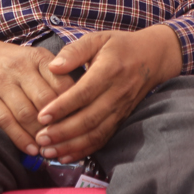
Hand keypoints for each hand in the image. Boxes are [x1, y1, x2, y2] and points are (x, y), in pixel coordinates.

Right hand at [0, 30, 73, 155]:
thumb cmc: (11, 60)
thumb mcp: (34, 58)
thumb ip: (55, 76)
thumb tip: (79, 103)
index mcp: (38, 57)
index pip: (63, 83)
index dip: (74, 105)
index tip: (82, 122)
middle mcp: (21, 68)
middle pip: (46, 100)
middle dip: (58, 123)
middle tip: (68, 140)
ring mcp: (2, 82)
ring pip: (26, 113)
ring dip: (40, 135)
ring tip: (51, 149)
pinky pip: (6, 121)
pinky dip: (20, 138)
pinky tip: (31, 149)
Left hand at [34, 25, 181, 161]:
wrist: (153, 58)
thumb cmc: (120, 46)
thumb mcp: (98, 38)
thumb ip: (75, 51)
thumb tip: (53, 66)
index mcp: (109, 70)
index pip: (84, 92)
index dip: (63, 106)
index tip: (41, 116)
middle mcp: (117, 93)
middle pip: (89, 118)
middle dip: (63, 132)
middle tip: (40, 138)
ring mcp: (121, 109)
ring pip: (96, 133)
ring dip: (71, 145)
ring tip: (48, 150)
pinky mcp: (121, 119)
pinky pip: (103, 139)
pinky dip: (84, 150)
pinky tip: (65, 155)